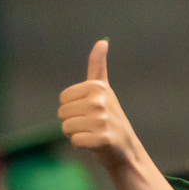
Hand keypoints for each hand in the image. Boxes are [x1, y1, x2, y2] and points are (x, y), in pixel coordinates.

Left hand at [57, 40, 140, 170]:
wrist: (126, 148)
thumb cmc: (110, 118)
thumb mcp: (104, 90)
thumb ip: (98, 66)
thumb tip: (102, 41)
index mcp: (97, 86)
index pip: (63, 99)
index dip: (72, 108)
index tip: (88, 111)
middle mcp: (99, 100)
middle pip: (62, 113)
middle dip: (72, 122)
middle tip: (90, 125)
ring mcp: (101, 120)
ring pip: (66, 127)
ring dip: (76, 133)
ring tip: (92, 133)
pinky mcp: (102, 138)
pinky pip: (74, 141)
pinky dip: (81, 144)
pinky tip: (94, 143)